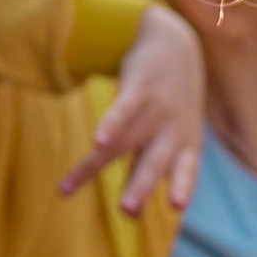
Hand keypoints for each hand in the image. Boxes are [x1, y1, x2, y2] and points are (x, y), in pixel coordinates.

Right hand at [59, 3, 206, 216]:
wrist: (175, 45)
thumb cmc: (172, 104)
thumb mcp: (170, 134)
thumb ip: (149, 166)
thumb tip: (132, 210)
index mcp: (185, 145)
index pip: (186, 170)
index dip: (182, 186)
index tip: (175, 206)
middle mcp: (171, 131)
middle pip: (152, 163)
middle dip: (138, 187)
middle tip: (126, 211)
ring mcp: (155, 110)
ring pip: (122, 143)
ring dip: (97, 165)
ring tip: (70, 186)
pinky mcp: (138, 89)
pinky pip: (121, 110)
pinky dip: (108, 125)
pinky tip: (95, 141)